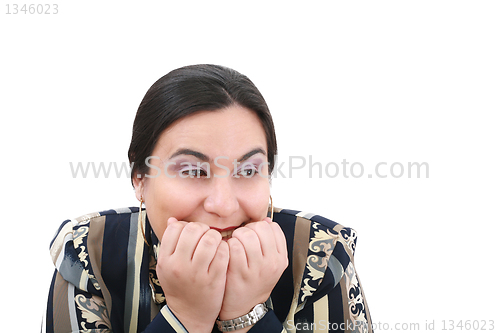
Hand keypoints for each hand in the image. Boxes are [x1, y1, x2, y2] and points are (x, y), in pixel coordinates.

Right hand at [156, 218, 228, 332]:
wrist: (189, 314)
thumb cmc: (179, 286)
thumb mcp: (167, 266)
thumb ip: (169, 243)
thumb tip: (172, 219)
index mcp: (166, 260)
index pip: (175, 228)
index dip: (186, 226)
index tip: (192, 234)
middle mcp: (179, 266)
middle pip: (193, 230)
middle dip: (203, 229)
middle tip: (206, 236)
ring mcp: (197, 273)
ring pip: (210, 239)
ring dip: (215, 237)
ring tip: (215, 244)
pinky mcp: (214, 279)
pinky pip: (222, 252)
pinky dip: (224, 248)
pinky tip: (222, 253)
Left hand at [219, 218, 287, 322]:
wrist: (243, 308)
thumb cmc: (254, 281)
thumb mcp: (269, 263)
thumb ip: (270, 242)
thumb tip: (265, 219)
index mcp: (281, 258)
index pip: (273, 227)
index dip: (260, 226)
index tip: (254, 235)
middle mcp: (272, 263)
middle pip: (260, 227)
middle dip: (247, 229)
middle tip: (241, 239)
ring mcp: (256, 268)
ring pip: (246, 235)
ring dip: (236, 236)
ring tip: (234, 244)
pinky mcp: (240, 272)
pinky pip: (234, 246)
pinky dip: (228, 245)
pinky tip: (228, 252)